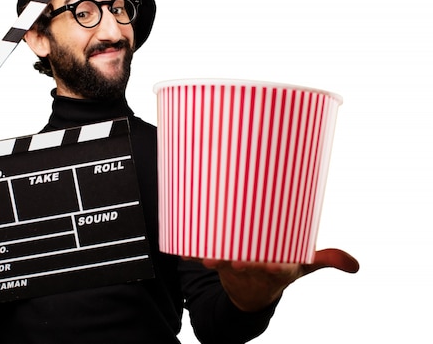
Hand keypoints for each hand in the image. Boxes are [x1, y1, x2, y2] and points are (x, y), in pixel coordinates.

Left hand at [201, 248, 358, 311]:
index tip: (276, 266)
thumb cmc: (278, 267)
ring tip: (209, 259)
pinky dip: (196, 255)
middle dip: (243, 264)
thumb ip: (327, 259)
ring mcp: (235, 267)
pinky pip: (206, 257)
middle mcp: (255, 269)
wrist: (251, 290)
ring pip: (226, 264)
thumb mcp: (303, 265)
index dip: (276, 268)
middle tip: (237, 261)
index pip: (278, 270)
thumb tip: (356, 265)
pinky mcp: (219, 263)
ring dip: (217, 262)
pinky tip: (186, 253)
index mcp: (277, 268)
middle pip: (249, 266)